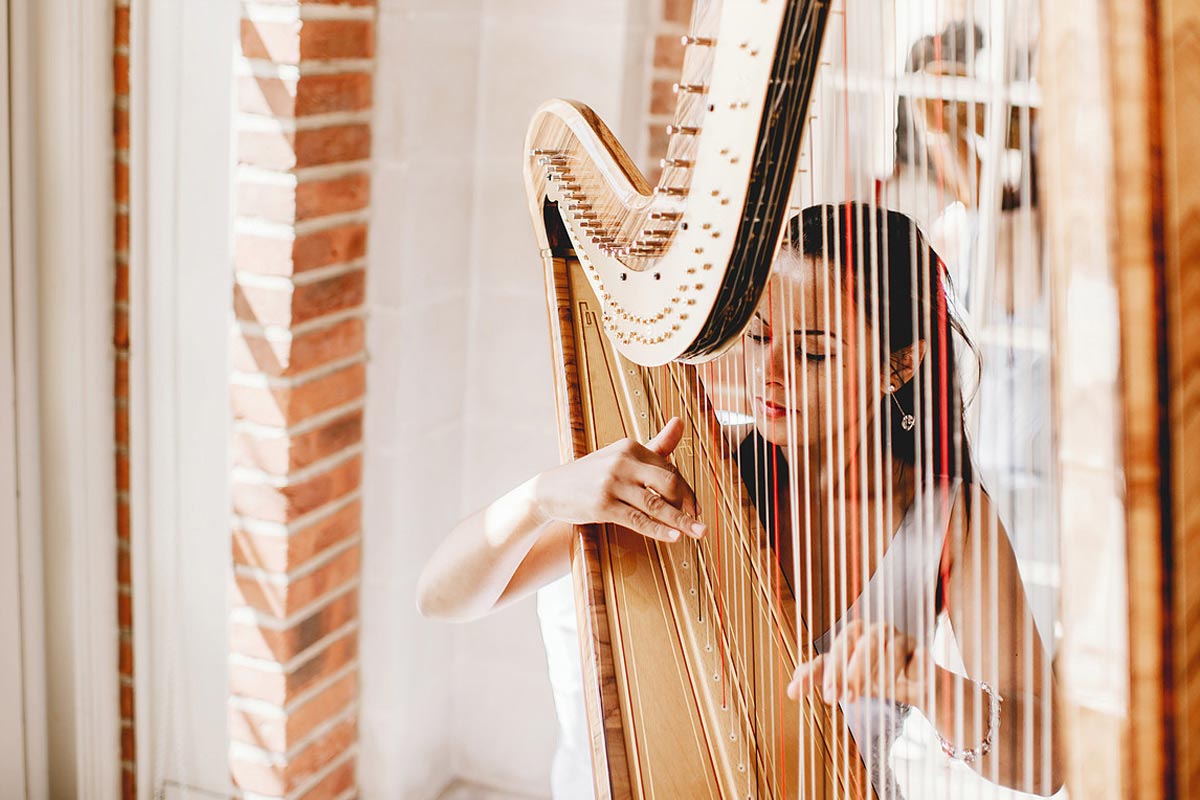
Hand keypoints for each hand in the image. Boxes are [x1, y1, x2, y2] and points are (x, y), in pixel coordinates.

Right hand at [533, 417, 705, 543]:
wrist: (551, 489)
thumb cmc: (592, 474)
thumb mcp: (622, 456)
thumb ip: (656, 445)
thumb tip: (681, 421)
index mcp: (630, 447)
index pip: (669, 469)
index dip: (686, 490)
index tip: (695, 507)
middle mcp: (622, 462)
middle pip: (668, 483)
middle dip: (687, 504)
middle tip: (699, 521)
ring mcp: (611, 483)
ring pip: (655, 504)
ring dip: (681, 521)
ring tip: (698, 532)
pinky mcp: (602, 505)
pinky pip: (637, 520)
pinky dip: (658, 530)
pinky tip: (674, 537)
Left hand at [786, 620, 929, 708]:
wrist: (919, 688)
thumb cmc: (877, 678)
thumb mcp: (847, 680)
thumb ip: (820, 679)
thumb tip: (791, 691)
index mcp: (854, 635)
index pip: (834, 651)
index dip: (822, 672)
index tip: (819, 695)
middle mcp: (875, 631)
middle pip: (857, 644)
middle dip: (844, 671)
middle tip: (835, 697)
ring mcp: (900, 638)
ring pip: (884, 647)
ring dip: (872, 670)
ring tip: (864, 694)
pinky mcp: (922, 650)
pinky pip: (914, 656)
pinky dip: (906, 669)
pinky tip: (902, 683)